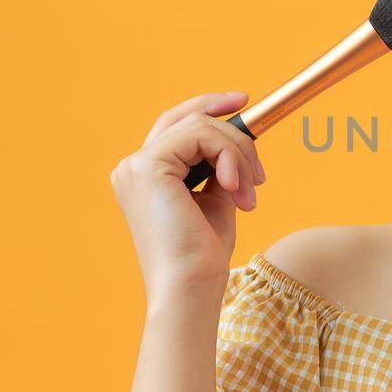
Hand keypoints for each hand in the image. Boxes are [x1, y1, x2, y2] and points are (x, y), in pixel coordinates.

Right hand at [109, 91, 266, 302]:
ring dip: (238, 155)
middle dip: (231, 126)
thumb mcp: (215, 203)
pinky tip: (235, 189)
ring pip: (200, 126)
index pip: (175, 125)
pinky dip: (228, 156)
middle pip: (187, 118)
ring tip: (249, 194)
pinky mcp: (147, 167)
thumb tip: (239, 148)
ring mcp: (135, 166)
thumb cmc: (202, 258)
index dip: (208, 107)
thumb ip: (219, 171)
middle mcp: (132, 168)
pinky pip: (199, 135)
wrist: (190, 289)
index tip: (243, 102)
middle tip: (259, 167)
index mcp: (144, 177)